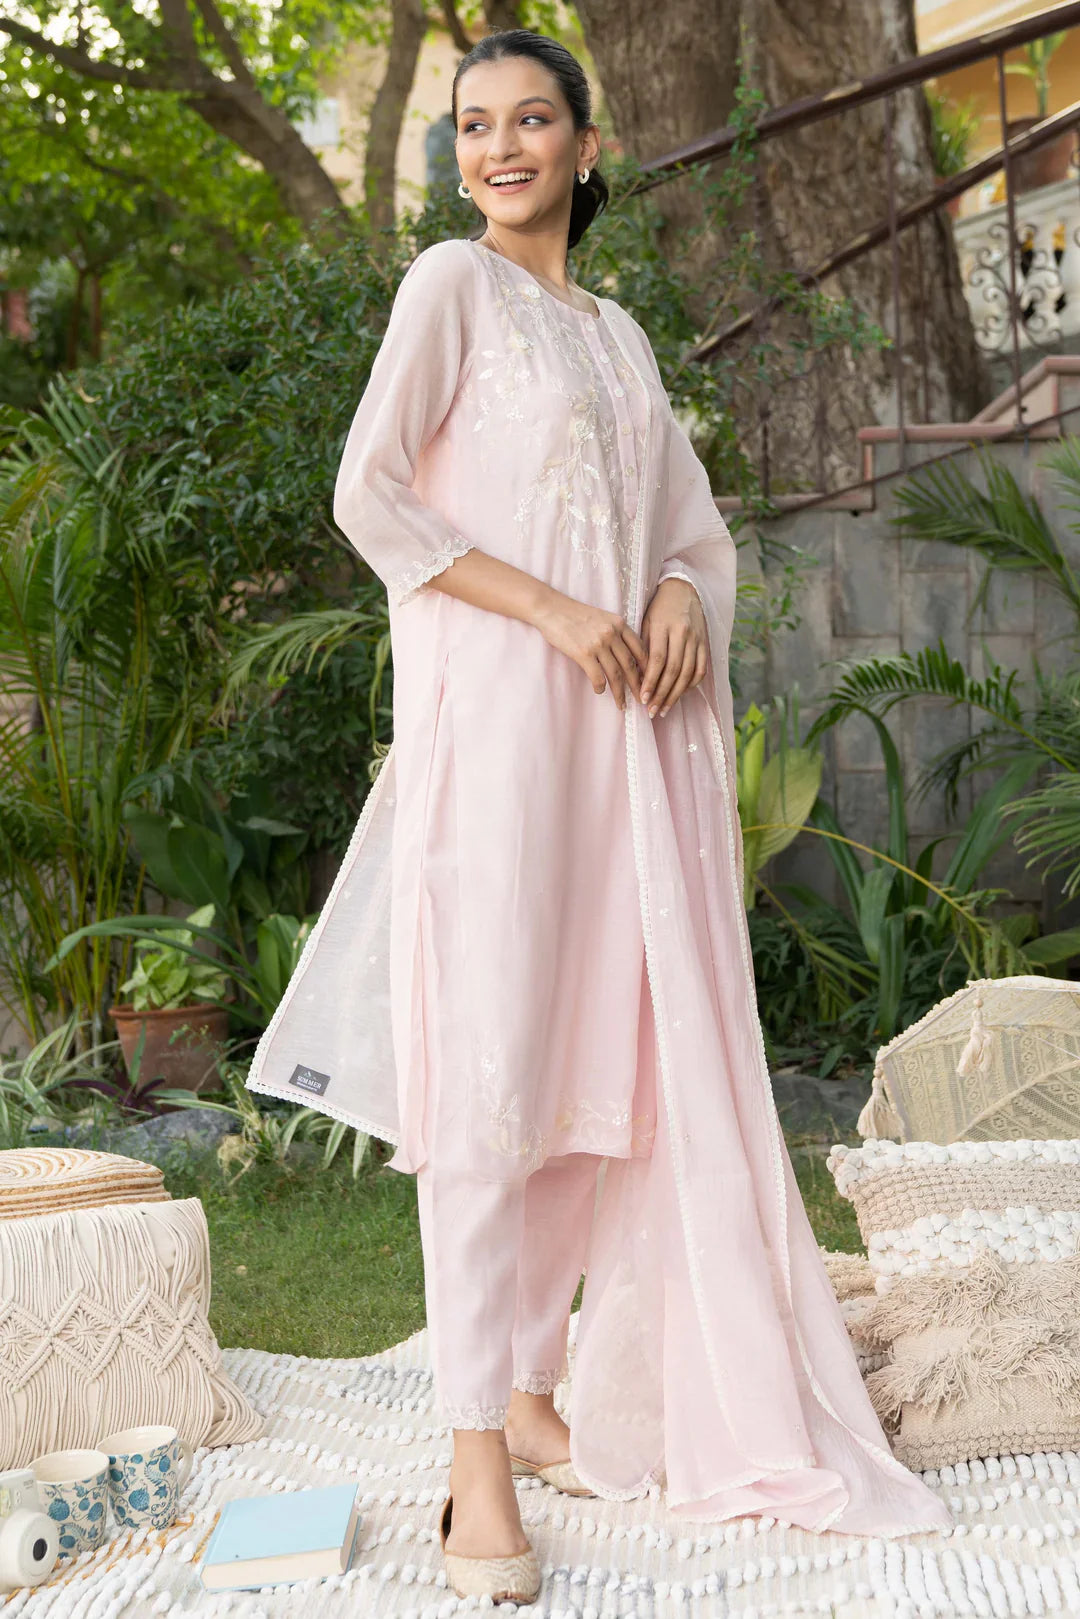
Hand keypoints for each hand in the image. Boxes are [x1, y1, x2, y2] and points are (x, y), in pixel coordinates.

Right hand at [531, 592, 646, 711]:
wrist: (552, 609)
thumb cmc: (575, 614)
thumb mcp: (602, 618)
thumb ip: (615, 633)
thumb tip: (624, 656)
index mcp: (619, 624)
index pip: (640, 649)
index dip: (647, 669)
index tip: (649, 681)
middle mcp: (612, 634)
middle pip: (631, 665)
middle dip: (638, 686)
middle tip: (641, 699)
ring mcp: (598, 644)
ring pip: (616, 674)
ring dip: (620, 692)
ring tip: (621, 704)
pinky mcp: (584, 653)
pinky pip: (598, 676)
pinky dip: (600, 687)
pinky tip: (599, 690)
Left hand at [640, 577, 708, 717]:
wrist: (682, 590)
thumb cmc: (657, 608)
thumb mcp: (646, 622)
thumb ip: (643, 648)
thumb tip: (638, 677)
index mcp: (664, 626)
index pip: (658, 659)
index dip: (651, 681)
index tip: (643, 698)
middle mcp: (682, 633)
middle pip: (674, 670)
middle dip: (662, 694)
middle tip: (652, 710)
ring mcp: (696, 639)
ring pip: (688, 673)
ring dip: (676, 695)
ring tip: (664, 709)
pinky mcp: (705, 643)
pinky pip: (700, 669)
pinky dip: (691, 685)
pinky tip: (680, 694)